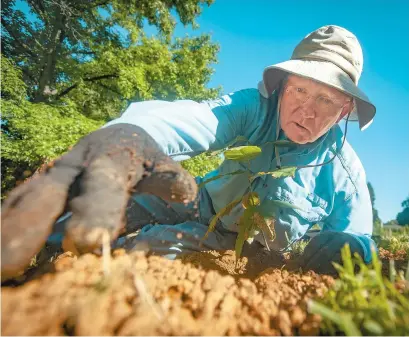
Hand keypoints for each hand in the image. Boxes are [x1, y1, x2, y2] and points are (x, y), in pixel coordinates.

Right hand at [1, 124, 196, 278]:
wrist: (120, 134)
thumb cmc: (142, 154)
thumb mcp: (160, 162)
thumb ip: (171, 179)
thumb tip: (187, 194)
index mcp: (109, 159)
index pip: (102, 186)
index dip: (95, 213)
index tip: (88, 243)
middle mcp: (76, 167)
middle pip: (49, 194)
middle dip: (30, 225)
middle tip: (10, 262)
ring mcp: (57, 176)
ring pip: (29, 199)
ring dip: (11, 227)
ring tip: (1, 262)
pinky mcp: (48, 185)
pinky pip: (25, 202)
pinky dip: (11, 219)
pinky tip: (3, 246)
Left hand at [297, 231, 363, 274]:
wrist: (359, 244)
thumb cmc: (334, 244)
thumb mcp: (324, 243)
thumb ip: (312, 250)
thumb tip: (295, 262)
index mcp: (328, 234)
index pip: (315, 243)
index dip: (306, 254)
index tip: (298, 263)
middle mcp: (337, 239)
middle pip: (323, 252)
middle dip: (312, 262)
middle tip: (304, 270)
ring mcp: (346, 249)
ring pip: (332, 259)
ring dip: (320, 267)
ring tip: (312, 272)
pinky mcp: (353, 257)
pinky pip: (340, 265)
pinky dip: (330, 270)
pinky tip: (323, 273)